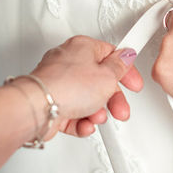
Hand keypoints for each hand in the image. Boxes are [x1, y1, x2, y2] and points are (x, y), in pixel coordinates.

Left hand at [27, 35, 143, 136]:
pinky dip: (80, 121)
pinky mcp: (51, 103)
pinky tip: (83, 125)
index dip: (125, 70)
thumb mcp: (107, 76)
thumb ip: (120, 67)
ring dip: (96, 112)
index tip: (133, 82)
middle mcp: (68, 62)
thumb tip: (126, 56)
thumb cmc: (67, 86)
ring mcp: (59, 83)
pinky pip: (72, 113)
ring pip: (86, 99)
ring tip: (95, 117)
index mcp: (82, 47)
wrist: (38, 109)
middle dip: (112, 99)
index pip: (110, 54)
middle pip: (99, 81)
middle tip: (119, 108)